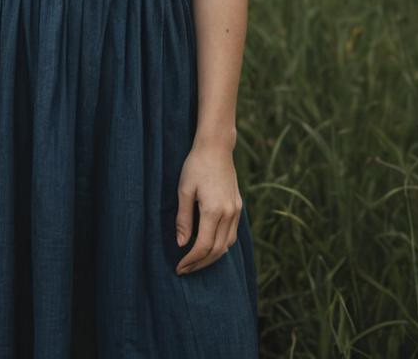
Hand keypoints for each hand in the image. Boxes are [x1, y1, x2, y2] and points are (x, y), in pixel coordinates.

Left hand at [174, 141, 242, 274]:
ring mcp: (236, 211)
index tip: (179, 267)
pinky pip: (232, 234)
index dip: (191, 260)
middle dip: (200, 263)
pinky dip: (221, 245)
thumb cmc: (196, 165)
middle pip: (217, 251)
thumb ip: (183, 219)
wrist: (216, 147)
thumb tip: (181, 244)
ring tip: (195, 261)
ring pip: (227, 245)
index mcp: (214, 211)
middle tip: (185, 269)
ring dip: (211, 257)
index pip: (203, 246)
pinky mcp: (238, 206)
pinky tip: (209, 246)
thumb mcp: (184, 190)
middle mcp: (229, 214)